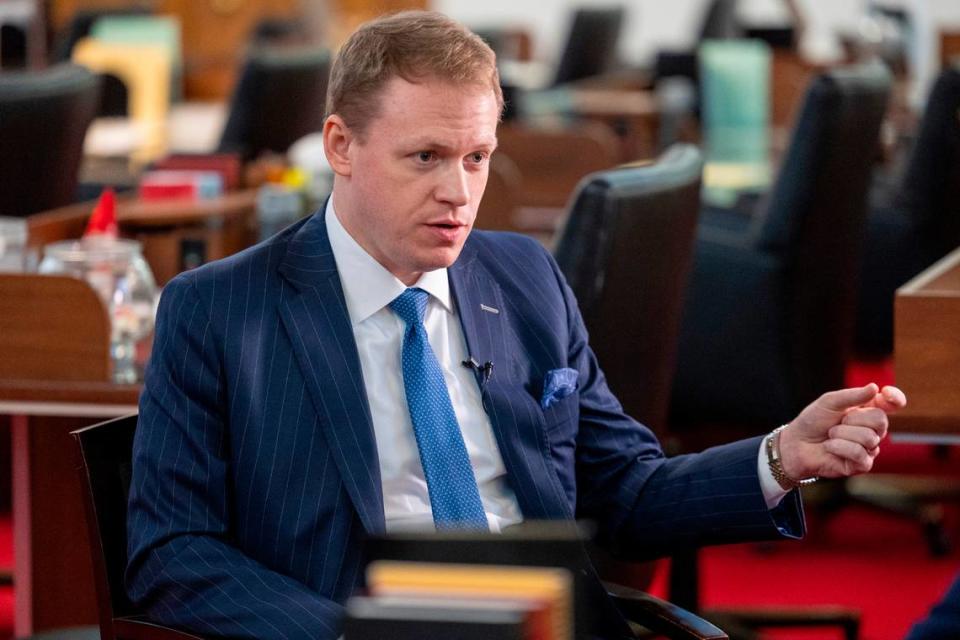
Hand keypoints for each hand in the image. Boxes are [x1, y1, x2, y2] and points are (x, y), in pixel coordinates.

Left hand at [778, 383, 906, 480]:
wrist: (796, 443)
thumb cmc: (813, 421)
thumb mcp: (829, 402)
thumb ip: (852, 396)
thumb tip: (875, 388)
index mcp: (867, 410)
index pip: (891, 404)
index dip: (894, 398)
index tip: (886, 393)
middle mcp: (872, 430)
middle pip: (881, 420)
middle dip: (854, 419)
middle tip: (837, 422)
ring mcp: (869, 448)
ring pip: (869, 438)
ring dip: (842, 434)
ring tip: (830, 435)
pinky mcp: (861, 465)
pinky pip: (860, 454)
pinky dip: (839, 447)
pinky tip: (829, 447)